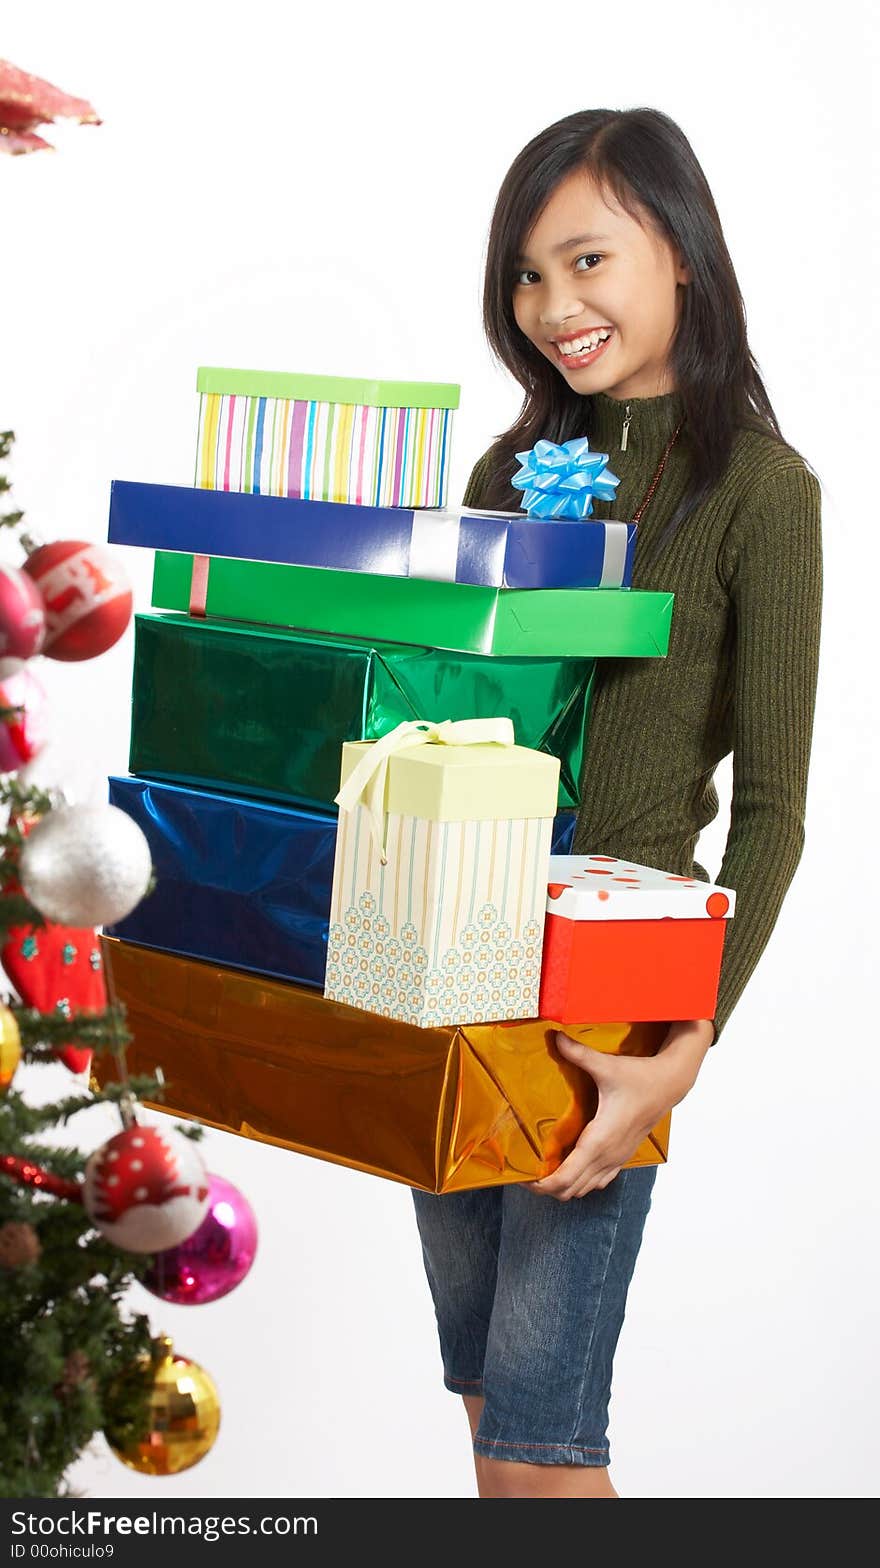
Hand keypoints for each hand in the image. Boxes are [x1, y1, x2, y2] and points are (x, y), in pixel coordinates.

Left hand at [525, 1018, 715, 1200]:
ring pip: (584, 1189)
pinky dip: (579, 1181)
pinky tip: (568, 1165)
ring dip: (562, 1185)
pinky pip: (597, 1181)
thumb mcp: (606, 1065)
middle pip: (570, 1190)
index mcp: (600, 1139)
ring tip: (542, 1169)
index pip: (567, 1177)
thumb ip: (579, 1053)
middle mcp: (607, 1155)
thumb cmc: (639, 1077)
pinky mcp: (622, 1157)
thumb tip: (555, 1037)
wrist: (669, 1084)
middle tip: (524, 1173)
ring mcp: (616, 1159)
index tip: (524, 1179)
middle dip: (546, 1186)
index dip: (543, 1184)